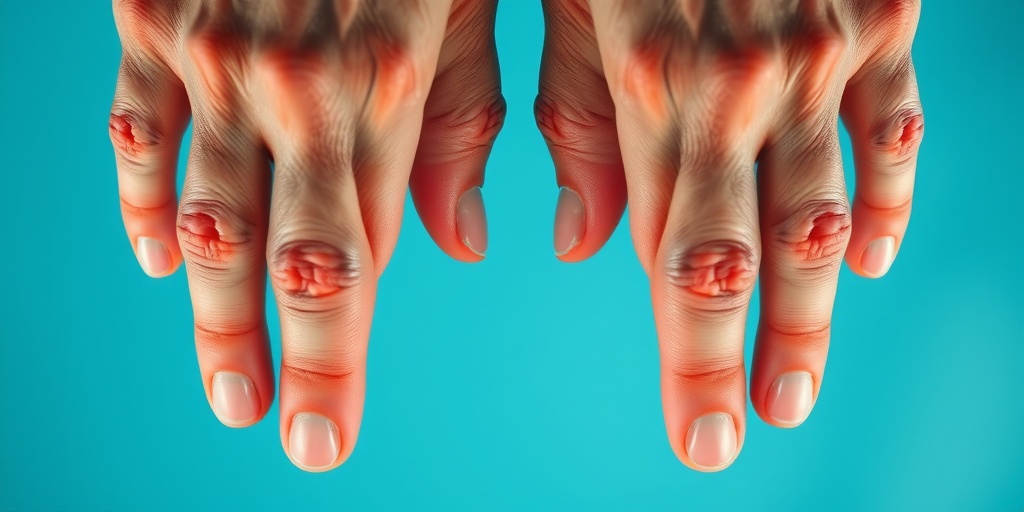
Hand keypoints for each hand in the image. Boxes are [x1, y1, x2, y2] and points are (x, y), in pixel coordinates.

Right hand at [109, 0, 502, 470]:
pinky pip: (134, 126)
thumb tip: (464, 249)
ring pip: (195, 209)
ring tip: (227, 381)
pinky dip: (144, 198)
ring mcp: (209, 47)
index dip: (333, 363)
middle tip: (268, 427)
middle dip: (266, 357)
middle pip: (265, 257)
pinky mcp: (156, 13)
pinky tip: (160, 255)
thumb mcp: (475, 5)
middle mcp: (285, 80)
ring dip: (207, 308)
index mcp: (380, 83)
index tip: (321, 439)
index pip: (349, 263)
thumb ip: (471, 127)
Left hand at [537, 0, 922, 470]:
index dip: (694, 362)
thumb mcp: (564, 6)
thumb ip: (570, 130)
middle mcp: (752, 83)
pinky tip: (870, 255)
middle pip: (763, 256)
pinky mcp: (877, 18)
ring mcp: (826, 52)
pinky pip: (893, 129)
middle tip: (758, 426)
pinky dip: (884, 200)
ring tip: (803, 382)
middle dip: (759, 355)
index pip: (680, 262)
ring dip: (821, 306)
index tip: (704, 438)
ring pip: (833, 210)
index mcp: (661, 86)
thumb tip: (581, 249)